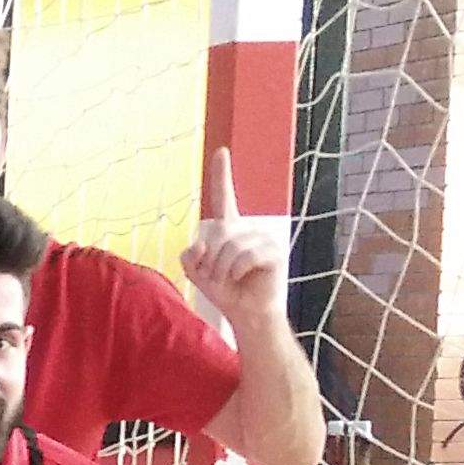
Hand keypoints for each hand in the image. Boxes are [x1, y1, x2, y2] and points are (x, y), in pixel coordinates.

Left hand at [178, 152, 286, 326]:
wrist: (246, 313)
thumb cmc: (225, 291)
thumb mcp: (196, 273)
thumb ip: (189, 257)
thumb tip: (200, 245)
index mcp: (229, 229)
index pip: (224, 197)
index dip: (221, 175)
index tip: (221, 151)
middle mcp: (247, 229)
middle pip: (218, 233)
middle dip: (210, 261)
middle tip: (219, 277)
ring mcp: (262, 238)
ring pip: (230, 246)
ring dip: (222, 269)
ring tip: (230, 280)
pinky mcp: (274, 252)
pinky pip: (245, 256)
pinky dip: (236, 271)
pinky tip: (243, 278)